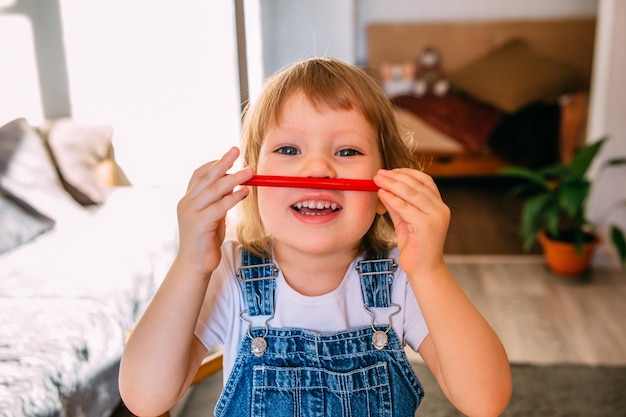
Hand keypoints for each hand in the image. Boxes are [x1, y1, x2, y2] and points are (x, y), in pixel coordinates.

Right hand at [176, 147, 252, 274]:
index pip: (198, 174)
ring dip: (234, 178)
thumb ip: (218, 202)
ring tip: (250, 171)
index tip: (229, 156)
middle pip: (206, 177)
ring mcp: (191, 213)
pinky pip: (219, 206)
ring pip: (214, 190)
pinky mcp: (199, 224)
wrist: (194, 265)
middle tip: (236, 149)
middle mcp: (187, 203)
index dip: (213, 164)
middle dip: (223, 162)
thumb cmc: (205, 241)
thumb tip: (235, 186)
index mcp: (188, 200)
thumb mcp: (212, 217)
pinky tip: (245, 192)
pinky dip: (233, 197)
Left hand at [374, 168, 449, 275]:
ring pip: (411, 193)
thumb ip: (398, 205)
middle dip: (395, 177)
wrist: (423, 270)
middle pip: (417, 185)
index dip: (407, 173)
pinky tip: (381, 194)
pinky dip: (392, 198)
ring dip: (392, 184)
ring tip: (377, 179)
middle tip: (379, 173)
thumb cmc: (415, 247)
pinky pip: (405, 207)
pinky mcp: (426, 225)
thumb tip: (384, 188)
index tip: (391, 170)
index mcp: (439, 206)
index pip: (425, 181)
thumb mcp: (405, 221)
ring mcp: (435, 217)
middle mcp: (440, 209)